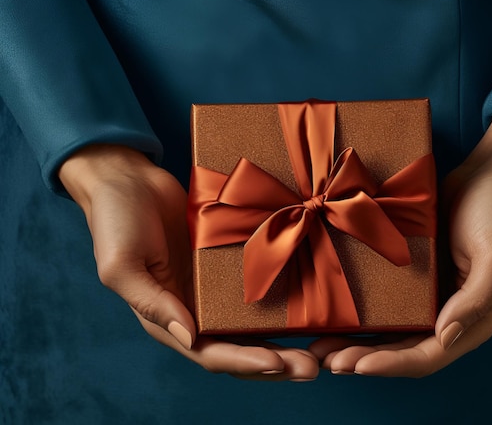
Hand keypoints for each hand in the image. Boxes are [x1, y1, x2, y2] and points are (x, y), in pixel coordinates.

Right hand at [59, 145, 317, 380]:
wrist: (128, 178)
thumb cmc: (116, 219)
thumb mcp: (121, 265)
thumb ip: (151, 303)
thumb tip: (188, 337)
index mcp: (167, 318)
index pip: (209, 353)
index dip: (243, 362)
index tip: (278, 363)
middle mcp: (195, 310)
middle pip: (240, 347)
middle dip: (276, 362)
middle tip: (313, 368)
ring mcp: (214, 288)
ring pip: (254, 324)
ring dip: (285, 340)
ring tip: (320, 350)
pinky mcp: (229, 262)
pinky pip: (258, 286)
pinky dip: (283, 301)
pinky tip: (312, 306)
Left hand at [309, 115, 491, 376]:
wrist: (488, 175)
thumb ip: (475, 300)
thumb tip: (446, 336)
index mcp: (470, 321)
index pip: (427, 357)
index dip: (391, 365)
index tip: (356, 366)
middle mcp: (445, 316)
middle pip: (400, 350)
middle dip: (363, 359)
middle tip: (325, 360)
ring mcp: (426, 298)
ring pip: (387, 331)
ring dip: (354, 342)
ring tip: (318, 347)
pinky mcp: (410, 277)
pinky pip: (381, 302)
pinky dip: (359, 313)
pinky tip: (332, 313)